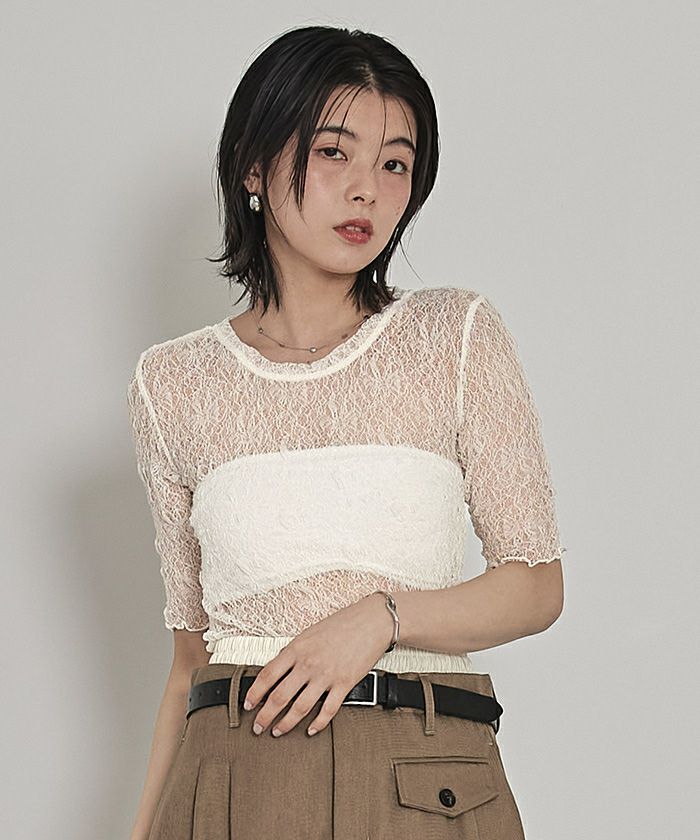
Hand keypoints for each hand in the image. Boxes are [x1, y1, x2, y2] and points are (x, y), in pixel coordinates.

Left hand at [242, 592, 393, 737]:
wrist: (371, 622)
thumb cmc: (341, 624)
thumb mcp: (309, 633)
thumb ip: (294, 652)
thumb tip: (278, 670)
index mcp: (297, 648)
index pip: (268, 675)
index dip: (254, 693)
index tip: (248, 704)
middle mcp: (309, 663)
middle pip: (280, 696)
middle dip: (265, 715)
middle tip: (257, 726)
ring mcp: (326, 675)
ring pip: (300, 707)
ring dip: (286, 723)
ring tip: (277, 731)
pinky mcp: (344, 684)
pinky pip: (328, 710)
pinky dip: (317, 723)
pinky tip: (310, 729)